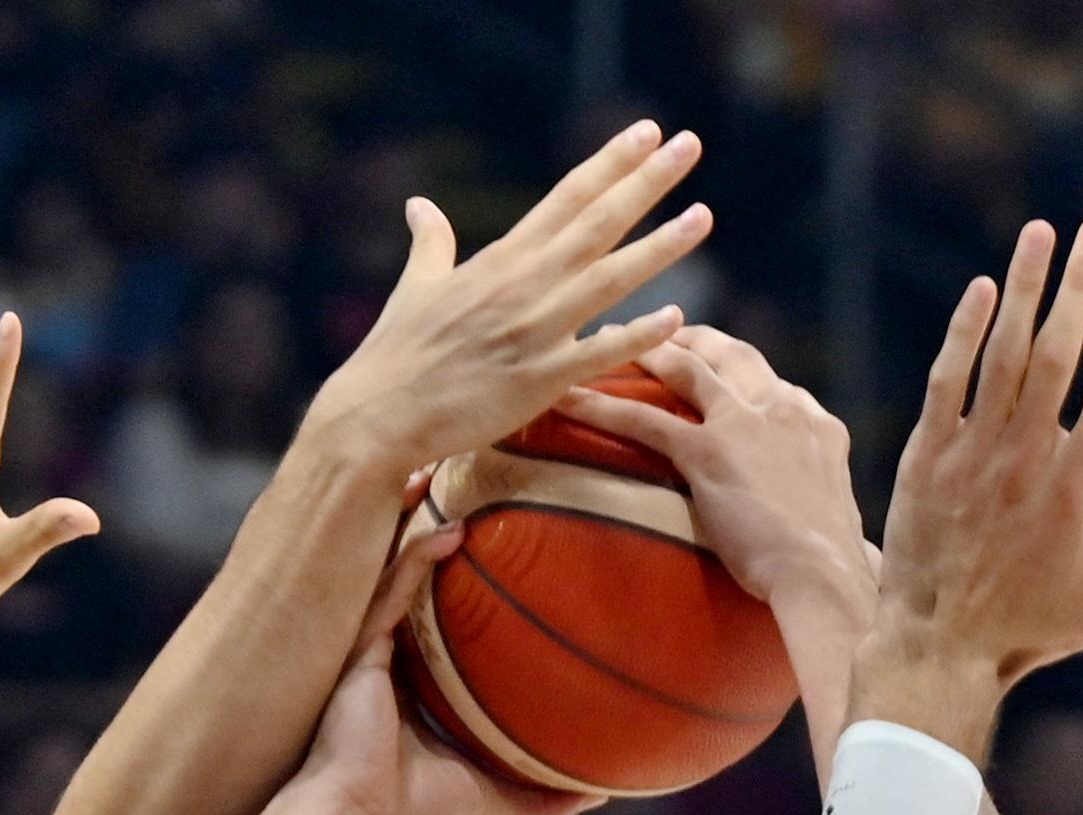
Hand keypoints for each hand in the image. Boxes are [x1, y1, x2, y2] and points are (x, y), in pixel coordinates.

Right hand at [278, 507, 593, 814]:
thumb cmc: (415, 810)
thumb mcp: (494, 798)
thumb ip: (542, 798)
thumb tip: (604, 795)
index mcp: (411, 676)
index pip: (438, 610)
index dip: (458, 571)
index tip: (498, 537)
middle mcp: (388, 650)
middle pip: (412, 568)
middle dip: (433, 520)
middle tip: (472, 481)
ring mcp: (369, 642)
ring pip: (395, 561)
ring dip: (420, 514)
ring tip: (451, 469)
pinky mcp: (359, 647)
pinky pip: (393, 587)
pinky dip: (420, 556)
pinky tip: (454, 529)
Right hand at [305, 121, 711, 474]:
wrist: (379, 414)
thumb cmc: (396, 353)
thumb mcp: (416, 287)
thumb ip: (430, 244)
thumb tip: (418, 205)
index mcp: (502, 259)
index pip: (567, 198)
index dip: (610, 163)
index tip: (646, 132)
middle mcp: (524, 284)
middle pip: (597, 222)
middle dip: (647, 182)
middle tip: (690, 145)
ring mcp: (534, 331)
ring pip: (609, 279)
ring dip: (659, 246)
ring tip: (702, 216)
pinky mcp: (539, 380)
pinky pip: (598, 354)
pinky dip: (637, 336)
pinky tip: (677, 318)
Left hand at [557, 326, 868, 633]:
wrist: (826, 577)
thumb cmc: (834, 573)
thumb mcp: (837, 525)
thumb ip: (821, 514)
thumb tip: (851, 553)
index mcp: (815, 425)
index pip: (770, 382)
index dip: (737, 369)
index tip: (714, 365)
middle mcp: (782, 409)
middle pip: (731, 354)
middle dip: (691, 337)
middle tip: (656, 332)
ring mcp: (745, 425)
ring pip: (686, 368)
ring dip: (644, 349)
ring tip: (607, 342)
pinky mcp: (709, 452)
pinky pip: (644, 419)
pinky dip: (601, 405)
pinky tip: (568, 398)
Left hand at [862, 219, 1082, 755]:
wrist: (936, 649)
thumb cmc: (1031, 633)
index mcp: (1076, 489)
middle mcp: (1024, 462)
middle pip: (1058, 354)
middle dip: (1080, 285)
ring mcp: (970, 457)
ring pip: (1002, 355)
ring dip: (1024, 288)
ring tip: (1041, 234)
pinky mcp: (924, 459)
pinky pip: (947, 381)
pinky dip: (965, 332)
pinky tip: (984, 288)